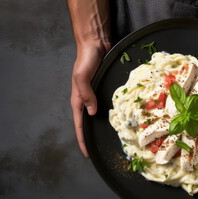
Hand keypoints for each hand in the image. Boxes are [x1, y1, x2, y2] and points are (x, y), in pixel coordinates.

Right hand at [70, 42, 109, 157]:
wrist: (95, 44)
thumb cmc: (86, 59)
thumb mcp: (82, 76)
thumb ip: (86, 94)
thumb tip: (91, 113)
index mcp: (78, 99)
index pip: (79, 125)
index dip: (82, 140)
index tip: (88, 154)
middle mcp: (86, 100)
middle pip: (88, 123)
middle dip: (91, 138)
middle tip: (100, 152)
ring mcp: (95, 95)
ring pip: (98, 116)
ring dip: (102, 127)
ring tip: (110, 141)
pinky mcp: (104, 89)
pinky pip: (106, 105)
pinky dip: (111, 114)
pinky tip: (119, 120)